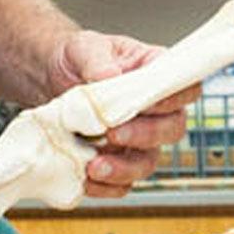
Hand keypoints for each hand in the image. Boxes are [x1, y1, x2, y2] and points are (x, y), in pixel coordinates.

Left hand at [51, 30, 192, 198]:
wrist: (48, 78)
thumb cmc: (77, 58)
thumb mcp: (84, 48)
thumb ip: (98, 60)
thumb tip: (110, 77)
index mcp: (155, 75)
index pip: (185, 88)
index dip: (176, 98)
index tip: (151, 103)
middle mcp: (154, 112)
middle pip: (172, 129)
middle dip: (145, 135)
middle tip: (113, 132)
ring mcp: (137, 141)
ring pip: (148, 162)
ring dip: (124, 168)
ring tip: (95, 166)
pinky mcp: (117, 162)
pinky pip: (122, 184)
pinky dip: (105, 186)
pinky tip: (86, 179)